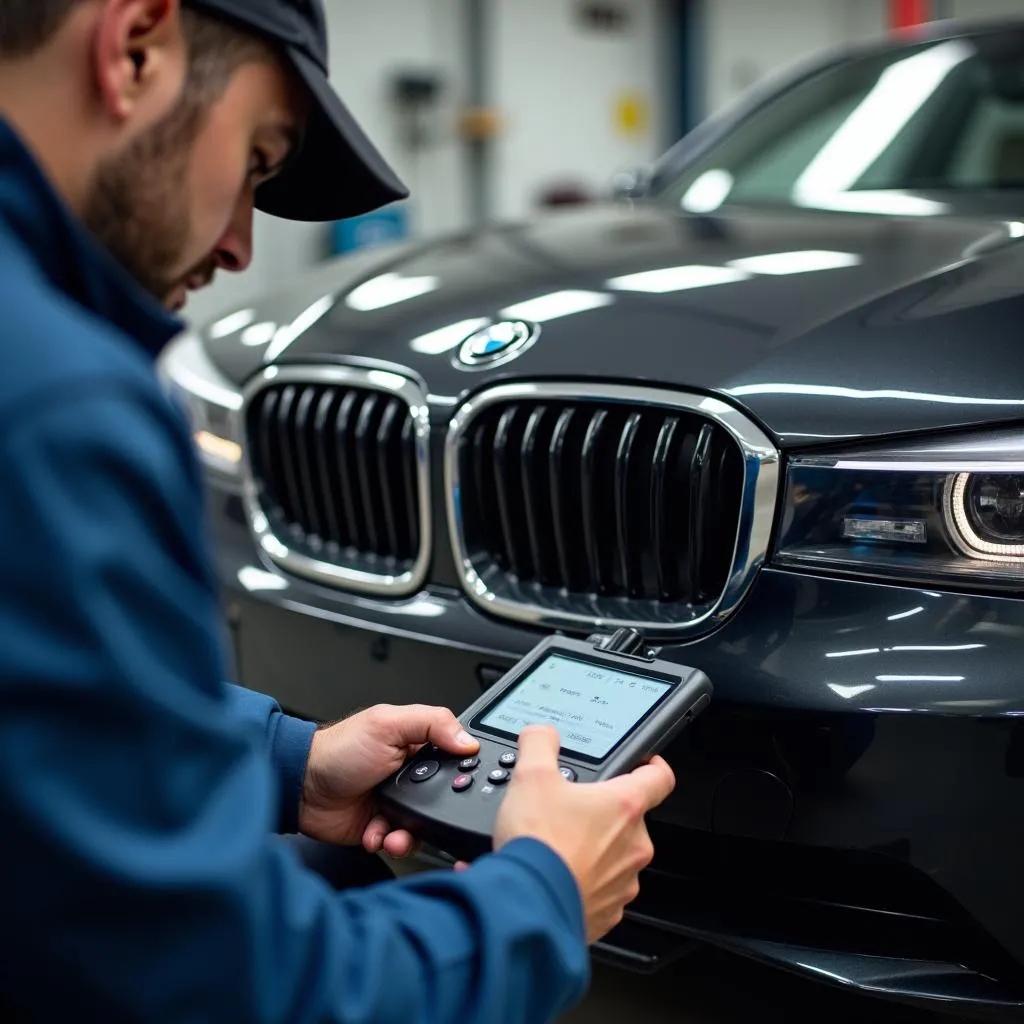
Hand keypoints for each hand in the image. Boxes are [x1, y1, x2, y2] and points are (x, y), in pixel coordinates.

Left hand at [299, 704, 478, 856]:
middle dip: (436, 812)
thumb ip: (431, 723)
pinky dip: (388, 842)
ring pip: (423, 826)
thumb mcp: (387, 724)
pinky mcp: (382, 826)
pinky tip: (375, 834)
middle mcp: (410, 774)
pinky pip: (399, 842)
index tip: (460, 784)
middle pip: (443, 798)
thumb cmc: (338, 750)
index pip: (454, 758)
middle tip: (424, 812)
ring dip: (409, 834)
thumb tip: (468, 740)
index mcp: (416, 745)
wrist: (301, 788)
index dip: (461, 772)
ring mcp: (397, 802)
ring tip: (394, 832)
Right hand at [493, 725, 674, 942]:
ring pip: (615, 857)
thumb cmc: (538, 845)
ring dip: (592, 850)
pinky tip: (555, 875)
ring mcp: (624, 882)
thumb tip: (542, 735)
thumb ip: (540, 745)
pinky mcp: (608, 913)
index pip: (660, 778)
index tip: (645, 764)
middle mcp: (633, 845)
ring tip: (556, 846)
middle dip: (601, 814)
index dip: (653, 766)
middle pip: (629, 820)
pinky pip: (601, 890)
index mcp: (625, 807)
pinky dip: (582, 882)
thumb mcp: (531, 776)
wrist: (528, 906)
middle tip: (568, 812)